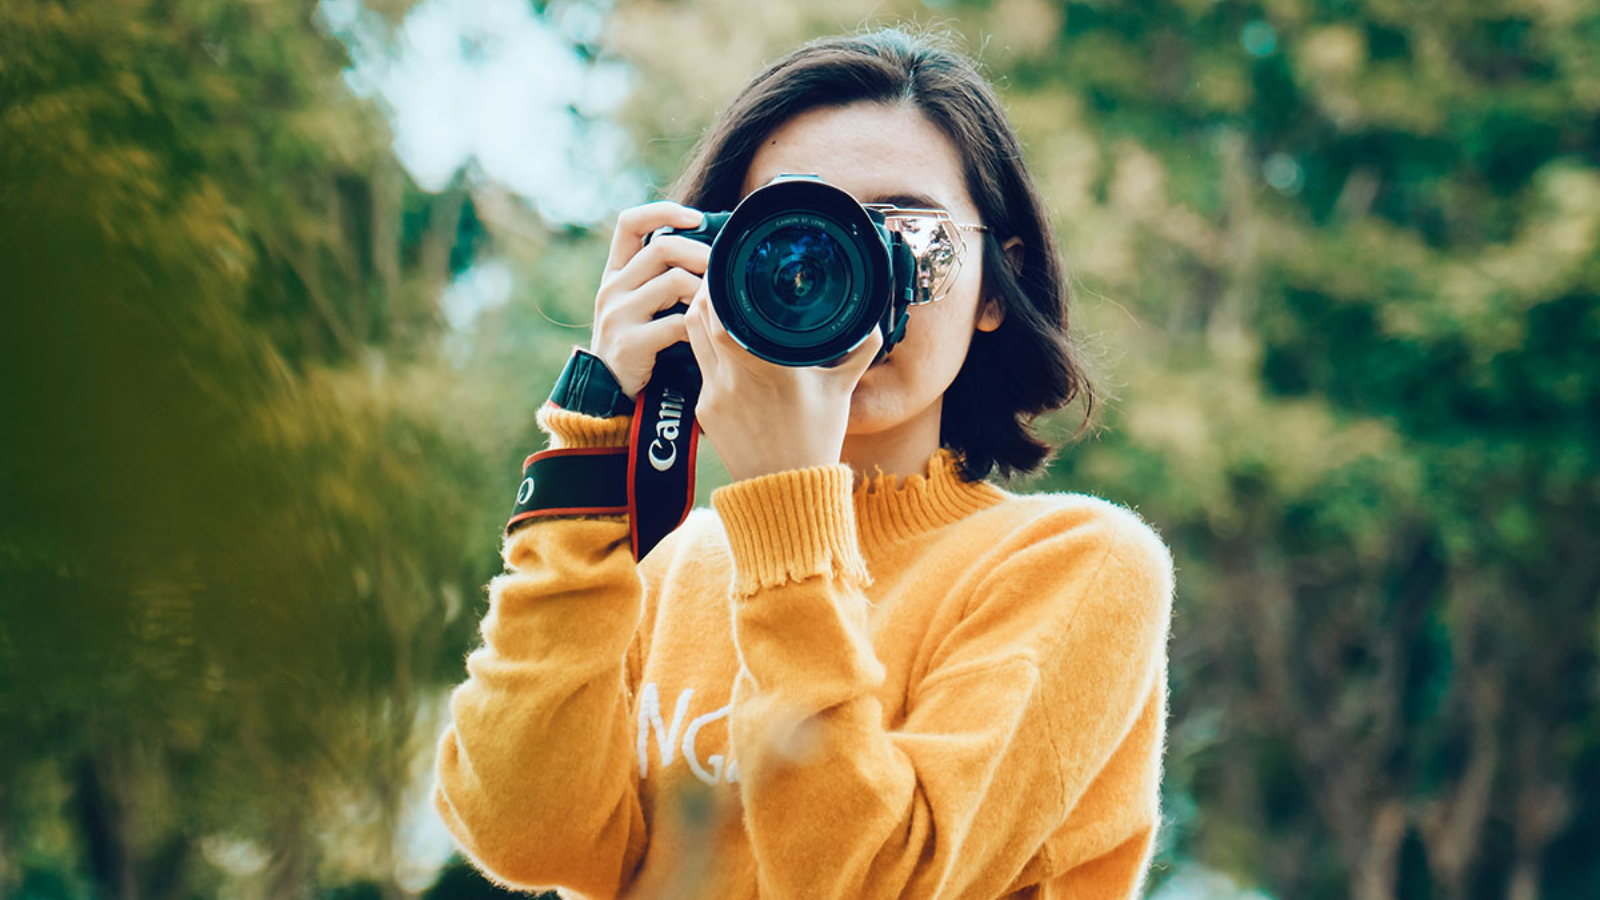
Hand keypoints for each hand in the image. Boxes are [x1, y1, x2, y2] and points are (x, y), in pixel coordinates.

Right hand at [588, 201, 708, 399]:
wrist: (608, 393)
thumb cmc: (638, 343)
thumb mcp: (641, 304)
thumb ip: (662, 278)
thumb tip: (712, 251)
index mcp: (615, 273)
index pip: (630, 223)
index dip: (664, 211)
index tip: (698, 219)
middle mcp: (612, 288)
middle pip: (662, 248)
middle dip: (702, 254)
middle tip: (724, 269)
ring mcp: (618, 314)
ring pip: (674, 281)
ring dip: (704, 291)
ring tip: (717, 305)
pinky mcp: (629, 343)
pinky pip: (677, 323)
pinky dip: (698, 326)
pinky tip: (705, 334)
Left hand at [682, 281, 882, 482]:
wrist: (786, 489)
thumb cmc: (815, 439)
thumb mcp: (842, 390)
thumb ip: (859, 351)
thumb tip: (873, 321)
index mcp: (769, 367)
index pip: (723, 316)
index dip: (717, 287)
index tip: (727, 269)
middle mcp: (734, 379)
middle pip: (698, 319)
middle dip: (705, 293)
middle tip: (719, 277)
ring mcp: (713, 395)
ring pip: (691, 339)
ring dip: (699, 317)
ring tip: (715, 301)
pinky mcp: (703, 410)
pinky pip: (699, 366)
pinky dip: (706, 349)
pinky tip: (720, 343)